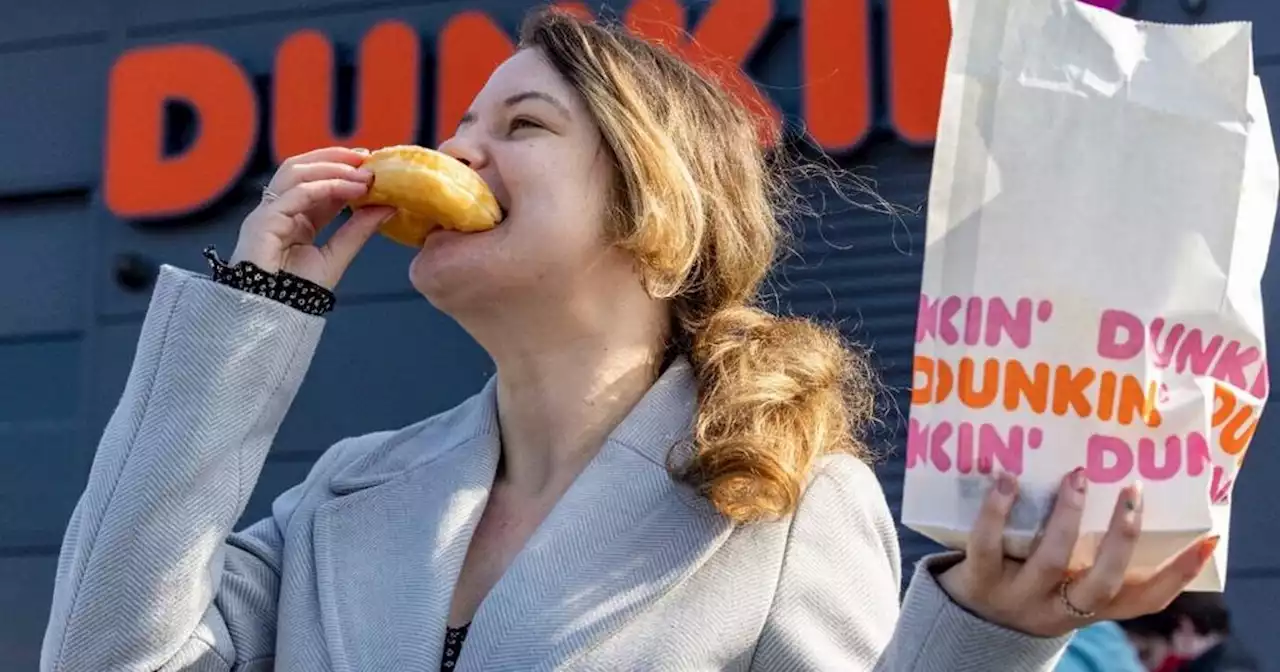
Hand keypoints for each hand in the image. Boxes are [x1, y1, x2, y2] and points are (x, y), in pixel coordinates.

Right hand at [230, 146, 395, 288]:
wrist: (274, 316)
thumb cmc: (298, 294)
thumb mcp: (337, 255)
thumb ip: (358, 230)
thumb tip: (388, 206)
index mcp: (293, 218)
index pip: (316, 183)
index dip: (342, 170)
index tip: (370, 163)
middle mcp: (278, 211)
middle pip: (301, 168)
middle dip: (334, 158)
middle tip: (367, 157)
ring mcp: (267, 214)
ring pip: (296, 173)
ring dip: (332, 167)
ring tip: (362, 172)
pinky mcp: (262, 222)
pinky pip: (295, 194)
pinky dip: (325, 186)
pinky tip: (350, 188)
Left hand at [937, 469, 1218, 637]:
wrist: (965, 624)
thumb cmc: (1027, 585)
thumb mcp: (1063, 581)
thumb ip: (1089, 553)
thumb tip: (1120, 490)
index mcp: (1089, 607)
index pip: (1145, 599)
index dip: (1177, 574)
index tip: (1206, 539)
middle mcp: (1059, 608)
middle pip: (1102, 581)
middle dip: (1121, 537)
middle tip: (1133, 490)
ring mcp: (1019, 597)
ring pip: (1050, 560)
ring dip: (1067, 516)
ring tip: (1077, 476)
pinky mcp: (979, 581)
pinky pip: (988, 545)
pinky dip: (997, 512)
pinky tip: (1007, 480)